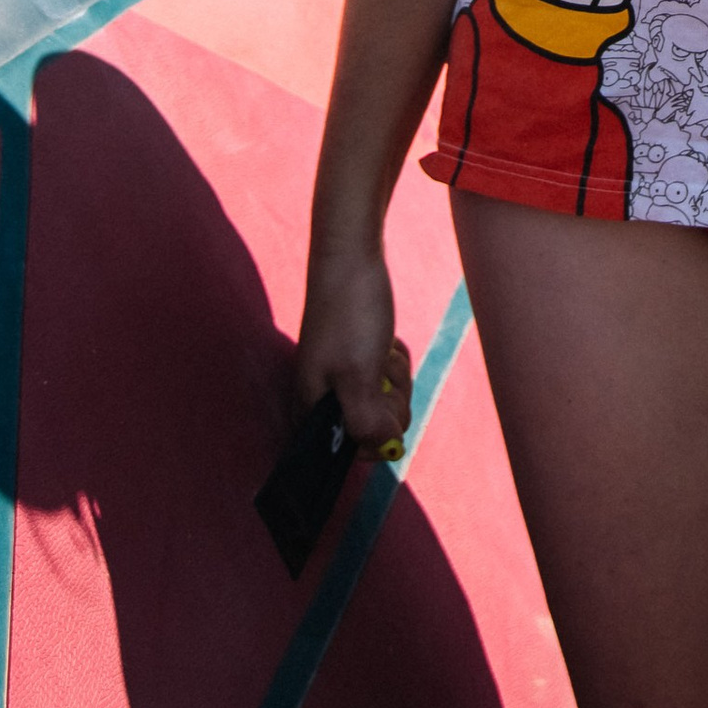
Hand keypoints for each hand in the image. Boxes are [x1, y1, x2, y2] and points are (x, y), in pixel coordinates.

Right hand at [296, 240, 412, 455]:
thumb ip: (366, 421)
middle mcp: (324, 400)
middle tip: (380, 365)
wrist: (352, 254)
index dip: (376, 434)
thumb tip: (386, 450)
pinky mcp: (357, 361)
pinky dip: (394, 361)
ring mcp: (341, 379)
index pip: (351, 453)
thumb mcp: (359, 373)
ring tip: (381, 348)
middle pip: (374, 428)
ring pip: (386, 402)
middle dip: (390, 398)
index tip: (379, 399)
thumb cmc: (350, 312)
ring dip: (394, 376)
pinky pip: (387, 378)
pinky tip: (386, 341)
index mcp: (312, 410)